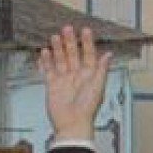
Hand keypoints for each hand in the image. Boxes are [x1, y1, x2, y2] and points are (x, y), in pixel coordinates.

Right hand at [40, 26, 111, 143]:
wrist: (72, 124)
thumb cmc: (87, 109)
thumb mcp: (98, 87)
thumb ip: (102, 70)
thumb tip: (108, 55)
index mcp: (90, 76)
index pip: (89, 55)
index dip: (87, 43)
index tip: (85, 30)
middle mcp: (77, 76)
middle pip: (73, 54)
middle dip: (70, 42)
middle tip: (66, 28)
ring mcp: (64, 80)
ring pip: (60, 60)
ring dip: (57, 48)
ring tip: (54, 37)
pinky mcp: (53, 85)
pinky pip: (49, 70)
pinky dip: (46, 61)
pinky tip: (44, 52)